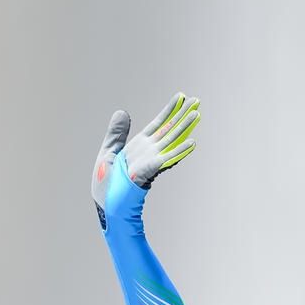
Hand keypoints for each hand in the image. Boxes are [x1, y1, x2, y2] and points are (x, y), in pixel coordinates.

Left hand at [90, 93, 199, 228]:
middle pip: (168, 129)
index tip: (180, 96)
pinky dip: (180, 151)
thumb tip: (123, 112)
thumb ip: (116, 134)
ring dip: (184, 127)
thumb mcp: (108, 154)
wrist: (107, 208)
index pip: (157, 124)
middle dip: (182, 115)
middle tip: (197, 101)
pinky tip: (193, 143)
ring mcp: (150, 162)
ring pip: (171, 141)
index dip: (169, 110)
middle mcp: (148, 152)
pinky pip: (166, 159)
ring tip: (197, 114)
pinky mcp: (148, 172)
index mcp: (138, 146)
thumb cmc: (107, 186)